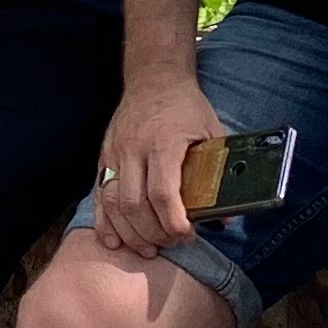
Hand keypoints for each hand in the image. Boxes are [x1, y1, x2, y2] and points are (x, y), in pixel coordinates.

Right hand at [88, 73, 223, 259]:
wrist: (154, 78)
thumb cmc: (186, 107)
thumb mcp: (211, 132)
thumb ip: (218, 172)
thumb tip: (228, 215)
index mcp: (163, 143)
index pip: (162, 193)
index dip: (173, 222)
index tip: (187, 235)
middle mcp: (134, 149)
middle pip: (135, 205)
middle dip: (153, 233)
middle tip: (170, 244)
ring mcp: (115, 154)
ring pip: (113, 204)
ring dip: (129, 233)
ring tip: (147, 249)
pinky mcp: (103, 157)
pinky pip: (98, 196)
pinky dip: (104, 223)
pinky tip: (114, 241)